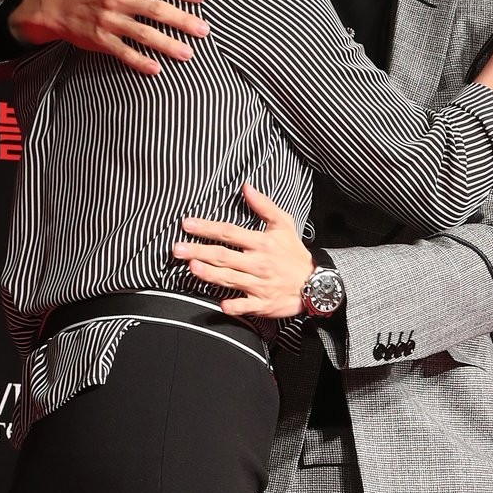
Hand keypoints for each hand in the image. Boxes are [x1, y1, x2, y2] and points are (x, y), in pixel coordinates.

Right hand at [8, 0, 208, 74]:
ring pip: (142, 34)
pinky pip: (123, 52)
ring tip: (188, 54)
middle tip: (203, 30)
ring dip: (167, 45)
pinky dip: (139, 62)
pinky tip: (156, 69)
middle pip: (155, 10)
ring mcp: (109, 20)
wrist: (59, 5)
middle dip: (181, 21)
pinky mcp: (101, 39)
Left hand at [172, 183, 313, 317]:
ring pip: (230, 279)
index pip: (229, 232)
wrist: (316, 282)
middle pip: (224, 256)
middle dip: (199, 251)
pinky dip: (234, 305)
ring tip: (191, 267)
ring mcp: (260, 284)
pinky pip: (246, 305)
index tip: (187, 224)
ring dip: (210, 274)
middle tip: (177, 249)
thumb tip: (245, 186)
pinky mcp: (263, 303)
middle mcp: (258, 263)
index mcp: (262, 242)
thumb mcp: (284, 224)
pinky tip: (221, 304)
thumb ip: (263, 205)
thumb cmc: (294, 252)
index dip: (207, 228)